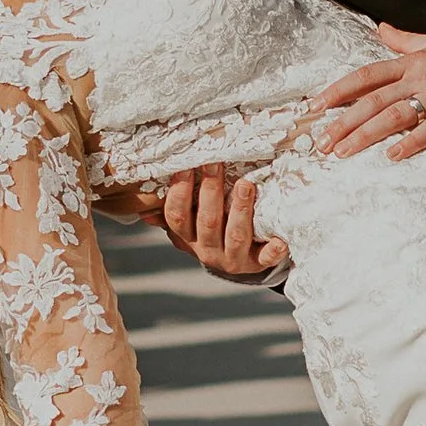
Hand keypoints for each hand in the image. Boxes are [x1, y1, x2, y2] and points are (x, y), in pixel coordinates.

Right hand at [154, 164, 288, 279]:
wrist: (238, 261)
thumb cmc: (212, 230)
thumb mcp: (190, 224)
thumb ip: (172, 213)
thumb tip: (144, 208)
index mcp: (188, 237)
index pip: (178, 216)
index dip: (179, 192)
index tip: (185, 166)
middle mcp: (207, 250)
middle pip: (207, 222)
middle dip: (211, 192)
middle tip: (216, 162)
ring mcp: (233, 258)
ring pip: (236, 236)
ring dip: (241, 210)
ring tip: (246, 185)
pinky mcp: (258, 263)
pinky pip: (266, 258)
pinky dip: (273, 251)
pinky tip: (281, 240)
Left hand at [319, 28, 425, 162]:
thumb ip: (406, 39)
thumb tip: (382, 28)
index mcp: (411, 63)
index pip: (366, 76)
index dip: (338, 90)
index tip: (315, 106)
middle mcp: (419, 79)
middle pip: (372, 100)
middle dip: (342, 122)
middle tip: (321, 143)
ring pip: (394, 115)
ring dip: (365, 134)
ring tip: (343, 152)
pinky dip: (411, 142)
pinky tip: (392, 155)